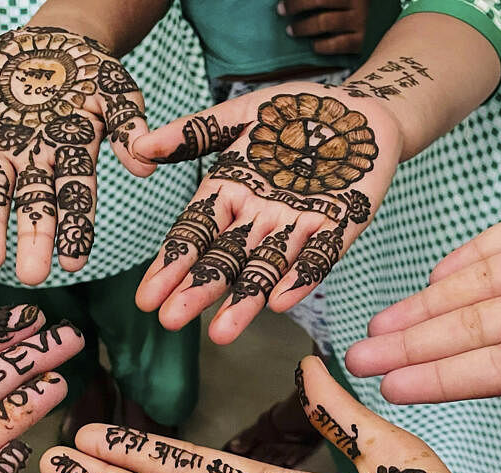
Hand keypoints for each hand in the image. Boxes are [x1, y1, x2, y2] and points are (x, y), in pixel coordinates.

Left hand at [0, 26, 151, 282]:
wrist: (43, 42)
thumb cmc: (84, 68)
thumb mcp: (114, 89)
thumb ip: (128, 123)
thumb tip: (146, 163)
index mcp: (73, 156)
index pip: (77, 199)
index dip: (76, 231)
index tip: (74, 263)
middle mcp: (36, 162)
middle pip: (35, 207)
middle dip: (32, 241)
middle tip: (30, 277)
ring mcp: (0, 149)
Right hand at [132, 84, 400, 343]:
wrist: (362, 110)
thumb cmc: (299, 110)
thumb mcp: (243, 113)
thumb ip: (194, 132)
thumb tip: (138, 147)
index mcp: (232, 192)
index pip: (194, 234)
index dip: (171, 264)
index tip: (146, 297)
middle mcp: (261, 218)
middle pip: (224, 259)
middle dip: (198, 290)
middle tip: (169, 320)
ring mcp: (300, 226)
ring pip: (267, 269)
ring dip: (244, 301)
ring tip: (220, 333)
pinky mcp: (341, 228)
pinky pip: (319, 258)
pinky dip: (301, 278)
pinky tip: (281, 303)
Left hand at [279, 0, 369, 55]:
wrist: (383, 22)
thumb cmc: (353, 8)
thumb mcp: (341, 1)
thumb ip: (321, 1)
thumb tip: (292, 2)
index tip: (283, 0)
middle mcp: (356, 1)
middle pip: (319, 0)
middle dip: (296, 5)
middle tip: (281, 11)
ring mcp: (360, 20)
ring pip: (324, 21)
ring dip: (303, 27)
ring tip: (291, 30)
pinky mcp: (362, 40)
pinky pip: (338, 44)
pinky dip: (322, 46)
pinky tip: (314, 46)